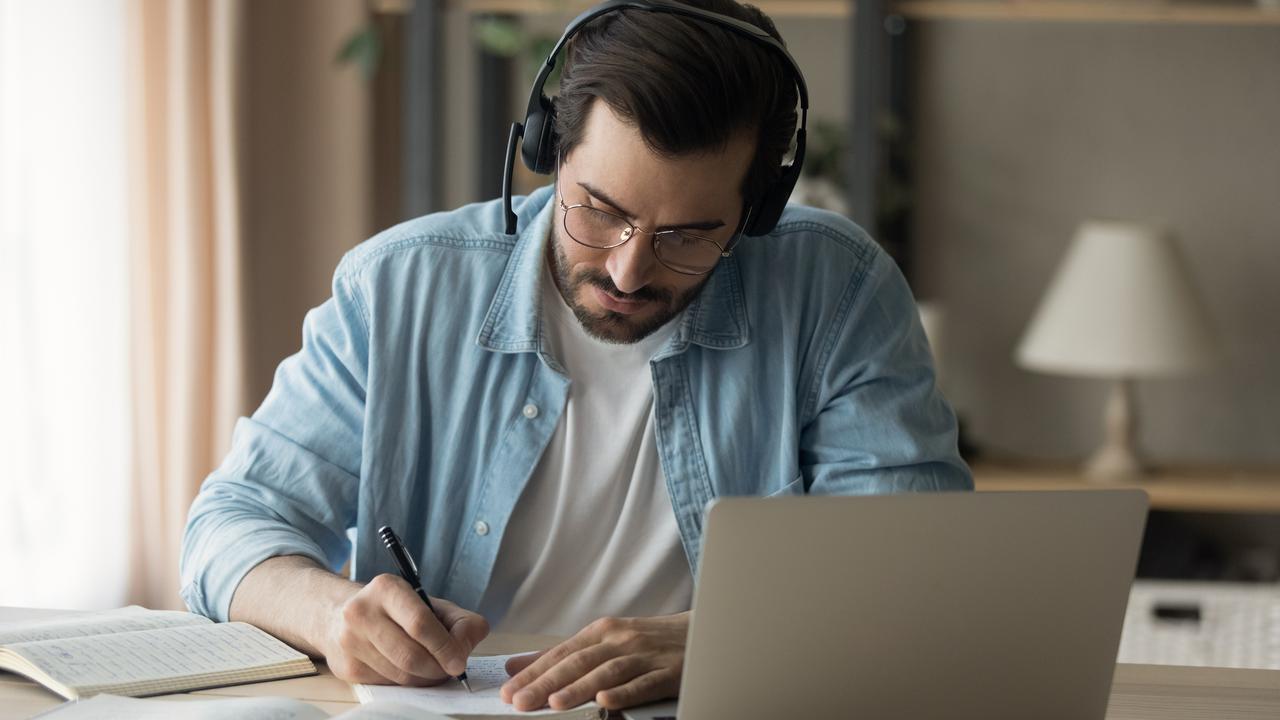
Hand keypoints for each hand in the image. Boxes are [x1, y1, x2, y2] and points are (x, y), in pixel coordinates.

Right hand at [320, 573, 489, 685]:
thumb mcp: (429, 603)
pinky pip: (387, 685)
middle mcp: (362, 613)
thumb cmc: (395, 609)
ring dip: (424, 678)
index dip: (444, 647)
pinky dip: (406, 683)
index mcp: (386, 589)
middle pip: (410, 655)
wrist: (340, 614)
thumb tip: (465, 648)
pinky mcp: (346, 667)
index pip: (420, 623)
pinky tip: (409, 670)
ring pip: (400, 675)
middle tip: (449, 669)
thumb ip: (459, 621)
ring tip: (432, 668)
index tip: (459, 662)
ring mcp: (350, 642)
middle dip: (437, 668)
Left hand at [500, 612, 687, 710]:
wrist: (701, 633)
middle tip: (520, 701)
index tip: (508, 689)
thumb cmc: (648, 641)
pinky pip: (643, 684)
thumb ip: (563, 655)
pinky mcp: (668, 672)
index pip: (560, 653)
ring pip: (606, 672)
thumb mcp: (604, 641)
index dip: (533, 671)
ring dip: (579, 687)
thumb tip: (516, 666)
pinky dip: (623, 692)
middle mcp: (620, 640)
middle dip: (546, 682)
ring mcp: (644, 655)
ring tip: (554, 703)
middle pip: (578, 662)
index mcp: (602, 632)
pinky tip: (606, 701)